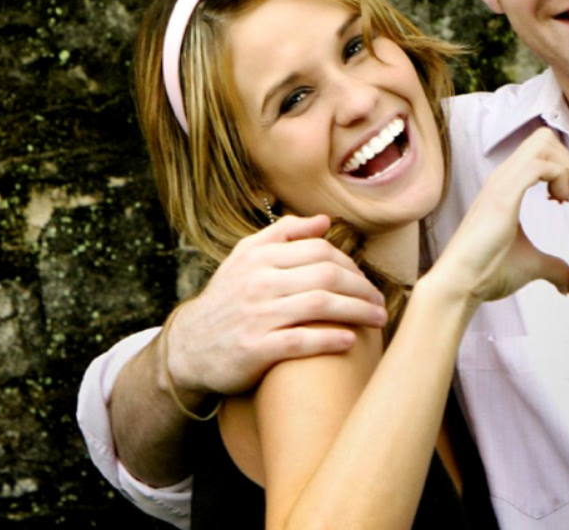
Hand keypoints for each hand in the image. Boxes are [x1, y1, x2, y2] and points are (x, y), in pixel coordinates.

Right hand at [162, 214, 386, 395]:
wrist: (188, 348)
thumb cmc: (227, 301)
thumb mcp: (244, 259)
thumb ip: (282, 235)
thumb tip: (324, 221)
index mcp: (258, 257)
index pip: (320, 251)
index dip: (351, 265)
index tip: (365, 282)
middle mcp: (257, 282)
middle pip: (327, 275)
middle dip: (362, 288)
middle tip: (380, 302)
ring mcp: (256, 315)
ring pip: (320, 305)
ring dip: (358, 312)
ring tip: (378, 320)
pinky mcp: (255, 349)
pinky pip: (302, 341)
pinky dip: (330, 340)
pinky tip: (350, 341)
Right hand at [426, 127, 568, 301]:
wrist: (459, 284)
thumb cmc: (486, 272)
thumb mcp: (530, 264)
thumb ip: (553, 268)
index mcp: (507, 184)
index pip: (541, 149)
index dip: (563, 165)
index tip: (568, 196)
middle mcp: (503, 176)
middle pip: (544, 137)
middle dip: (568, 158)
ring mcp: (502, 183)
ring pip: (543, 143)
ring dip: (565, 166)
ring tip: (566, 197)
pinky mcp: (503, 195)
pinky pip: (540, 165)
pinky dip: (560, 177)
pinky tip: (561, 202)